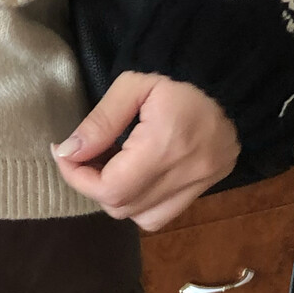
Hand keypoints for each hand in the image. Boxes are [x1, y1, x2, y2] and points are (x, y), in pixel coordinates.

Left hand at [50, 71, 239, 231]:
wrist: (229, 81)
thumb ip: (100, 121)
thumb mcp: (133, 86)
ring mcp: (198, 185)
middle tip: (85, 156)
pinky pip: (161, 215)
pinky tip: (135, 177)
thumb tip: (68, 152)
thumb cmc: (177, 75)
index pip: (110, 187)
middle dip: (92, 185)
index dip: (77, 177)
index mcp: (165, 145)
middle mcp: (184, 174)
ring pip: (139, 217)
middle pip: (121, 206)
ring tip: (110, 166)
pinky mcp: (206, 188)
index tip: (64, 153)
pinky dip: (139, 204)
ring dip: (116, 197)